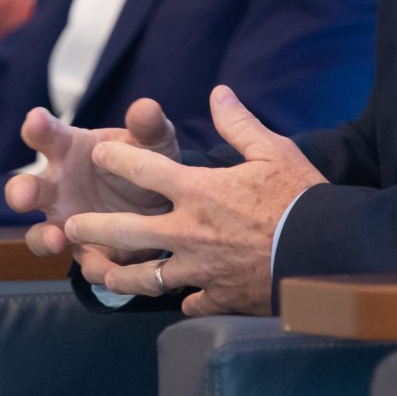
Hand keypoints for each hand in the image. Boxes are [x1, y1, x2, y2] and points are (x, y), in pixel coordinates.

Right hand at [6, 99, 178, 281]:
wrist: (165, 203)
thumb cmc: (144, 161)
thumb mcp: (152, 142)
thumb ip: (148, 127)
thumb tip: (146, 107)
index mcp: (68, 150)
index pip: (46, 136)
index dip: (38, 128)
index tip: (35, 119)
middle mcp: (58, 187)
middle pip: (28, 188)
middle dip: (21, 191)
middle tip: (22, 194)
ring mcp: (66, 222)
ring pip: (41, 234)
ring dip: (44, 238)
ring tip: (57, 238)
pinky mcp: (87, 252)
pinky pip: (84, 264)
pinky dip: (95, 268)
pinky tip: (109, 271)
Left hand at [68, 85, 324, 315]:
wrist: (326, 252)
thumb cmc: (300, 197)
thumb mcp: (273, 150)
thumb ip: (238, 124)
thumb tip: (218, 93)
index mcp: (198, 190)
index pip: (144, 167)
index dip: (117, 157)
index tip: (97, 153)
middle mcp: (188, 232)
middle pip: (126, 232)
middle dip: (92, 229)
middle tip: (69, 228)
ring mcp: (201, 269)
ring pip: (147, 279)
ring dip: (123, 277)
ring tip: (104, 276)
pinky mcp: (220, 297)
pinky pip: (194, 302)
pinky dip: (188, 301)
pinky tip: (183, 301)